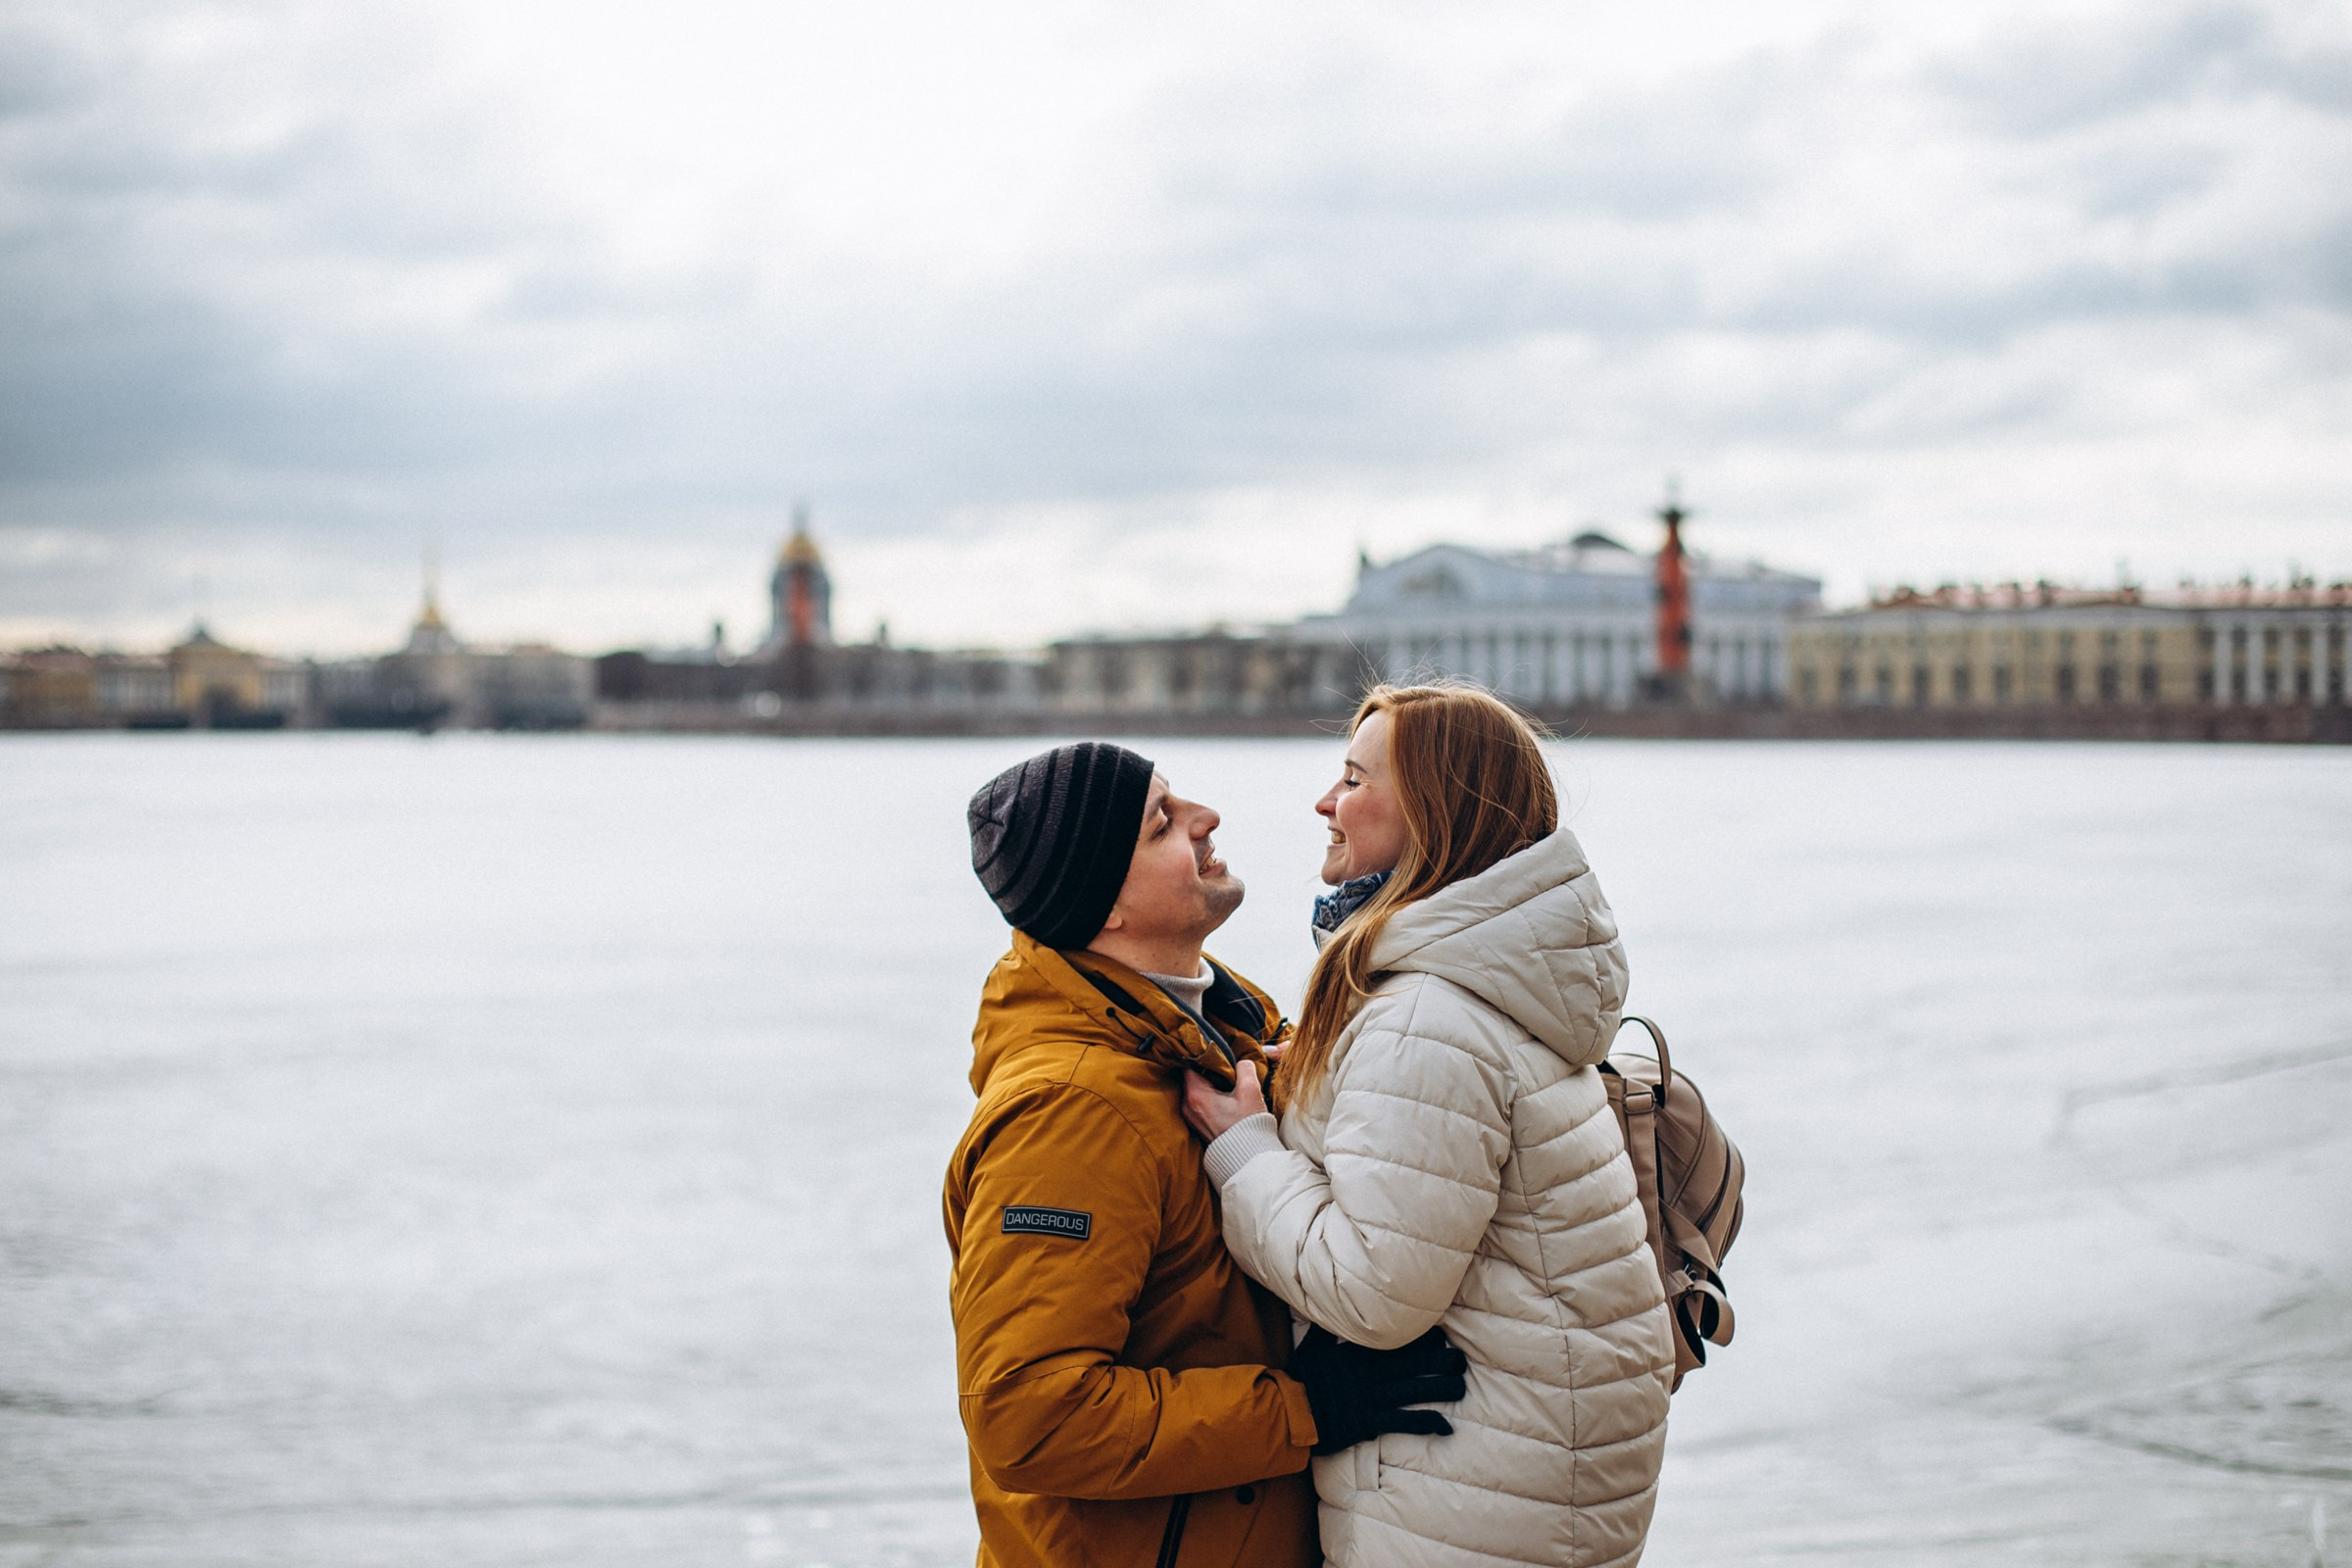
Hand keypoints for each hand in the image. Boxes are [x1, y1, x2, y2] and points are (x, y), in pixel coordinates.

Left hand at [1181, 1058, 1266, 1141]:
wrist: (1246, 1157)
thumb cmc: (1247, 1125)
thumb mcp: (1251, 1092)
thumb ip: (1245, 1069)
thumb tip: (1242, 1061)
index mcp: (1195, 1095)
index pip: (1189, 1064)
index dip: (1201, 1055)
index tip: (1215, 1052)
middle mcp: (1187, 1106)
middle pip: (1190, 1077)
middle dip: (1205, 1069)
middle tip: (1222, 1065)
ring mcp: (1189, 1117)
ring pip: (1193, 1090)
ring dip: (1207, 1083)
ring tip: (1225, 1080)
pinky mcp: (1196, 1125)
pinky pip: (1197, 1102)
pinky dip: (1207, 1096)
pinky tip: (1223, 1095)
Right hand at [1289, 1325, 1468, 1454]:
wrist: (1289, 1413)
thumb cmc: (1299, 1381)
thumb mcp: (1310, 1348)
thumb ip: (1325, 1331)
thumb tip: (1328, 1306)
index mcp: (1358, 1354)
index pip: (1396, 1341)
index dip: (1420, 1339)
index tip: (1440, 1338)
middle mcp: (1370, 1374)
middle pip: (1414, 1364)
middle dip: (1441, 1362)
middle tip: (1461, 1361)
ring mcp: (1373, 1398)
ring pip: (1416, 1391)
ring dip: (1442, 1389)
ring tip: (1461, 1387)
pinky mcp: (1372, 1422)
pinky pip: (1406, 1422)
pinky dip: (1428, 1423)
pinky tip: (1446, 1426)